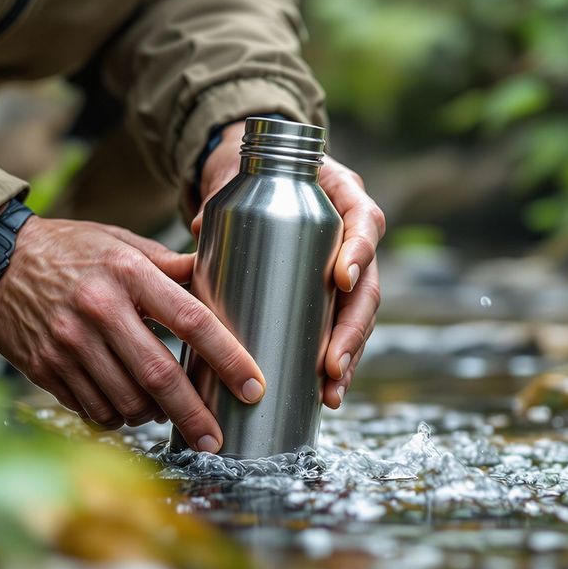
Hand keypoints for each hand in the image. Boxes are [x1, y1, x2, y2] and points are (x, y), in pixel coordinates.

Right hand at [0, 216, 266, 452]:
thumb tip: (215, 279)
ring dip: (154, 416)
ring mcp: (69, 342)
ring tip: (165, 412)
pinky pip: (94, 409)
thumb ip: (168, 266)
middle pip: (160, 375)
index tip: (252, 386)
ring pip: (126, 401)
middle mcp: (99, 309)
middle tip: (216, 438)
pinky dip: (117, 416)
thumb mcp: (120, 242)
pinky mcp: (46, 367)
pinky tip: (125, 407)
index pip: (191, 320)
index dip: (228, 358)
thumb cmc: (68, 249)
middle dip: (195, 415)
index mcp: (127, 273)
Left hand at [195, 122, 384, 408]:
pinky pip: (344, 327)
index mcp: (343, 195)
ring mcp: (350, 265)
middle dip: (352, 330)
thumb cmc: (253, 176)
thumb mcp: (240, 180)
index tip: (341, 279)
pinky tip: (329, 393)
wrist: (260, 176)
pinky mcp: (334, 292)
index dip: (359, 252)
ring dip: (350, 355)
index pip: (364, 221)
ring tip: (332, 390)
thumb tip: (199, 234)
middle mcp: (356, 233)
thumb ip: (219, 203)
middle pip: (368, 285)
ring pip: (361, 315)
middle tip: (331, 366)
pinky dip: (339, 361)